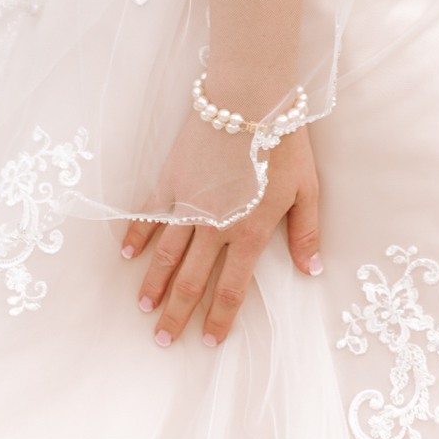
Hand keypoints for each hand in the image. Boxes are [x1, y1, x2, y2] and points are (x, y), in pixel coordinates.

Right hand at [120, 119, 319, 348]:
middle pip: (191, 281)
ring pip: (166, 255)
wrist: (251, 98)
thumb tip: (310, 270)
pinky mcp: (172, 179)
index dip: (219, 318)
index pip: (231, 289)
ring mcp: (189, 204)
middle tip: (162, 340)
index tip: (208, 341)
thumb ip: (305, 233)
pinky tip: (127, 253)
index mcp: (248, 233)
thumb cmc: (284, 141)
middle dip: (177, 314)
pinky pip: (150, 214)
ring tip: (143, 307)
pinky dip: (137, 234)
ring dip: (154, 284)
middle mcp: (214, 226)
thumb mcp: (306, 189)